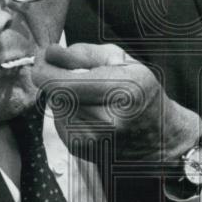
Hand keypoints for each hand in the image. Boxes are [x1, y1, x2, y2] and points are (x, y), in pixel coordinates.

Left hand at [31, 43, 201, 167]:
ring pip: (56, 106)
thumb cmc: (141, 92)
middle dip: (56, 78)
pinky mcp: (80, 148)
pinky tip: (87, 111)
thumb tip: (49, 53)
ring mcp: (92, 139)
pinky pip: (58, 120)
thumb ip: (84, 54)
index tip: (43, 56)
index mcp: (123, 91)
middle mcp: (107, 120)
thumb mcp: (123, 61)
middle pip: (57, 93)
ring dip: (63, 95)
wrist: (158, 138)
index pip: (65, 83)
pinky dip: (66, 111)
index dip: (45, 68)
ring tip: (88, 95)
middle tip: (70, 71)